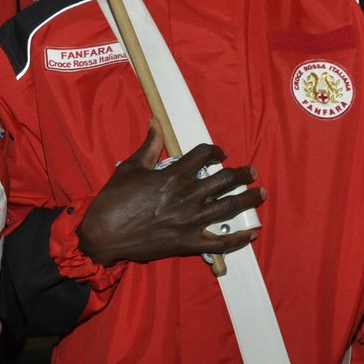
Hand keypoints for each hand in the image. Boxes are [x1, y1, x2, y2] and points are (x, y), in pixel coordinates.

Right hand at [76, 123, 262, 265]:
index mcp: (173, 175)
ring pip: (228, 206)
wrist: (103, 234)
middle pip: (224, 179)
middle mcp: (187, 196)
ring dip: (248, 199)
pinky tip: (251, 233)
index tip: (221, 154)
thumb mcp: (130, 167)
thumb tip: (155, 121)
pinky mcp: (188, 242)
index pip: (204, 155)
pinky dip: (238, 238)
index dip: (216, 151)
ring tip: (260, 193)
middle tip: (252, 172)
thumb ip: (149, 145)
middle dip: (242, 174)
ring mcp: (190, 220)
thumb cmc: (114, 199)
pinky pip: (220, 242)